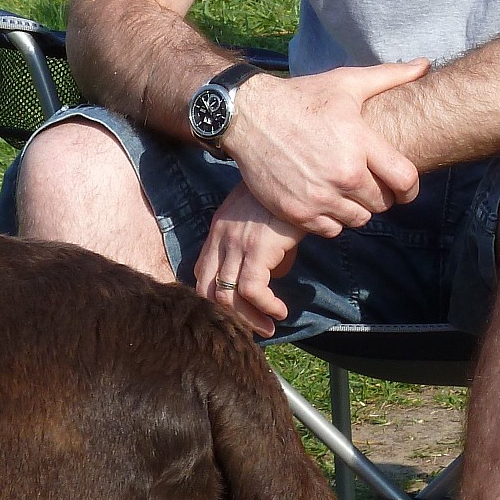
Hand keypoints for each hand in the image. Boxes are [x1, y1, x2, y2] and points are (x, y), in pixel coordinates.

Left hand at [194, 185, 303, 338]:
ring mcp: (236, 243)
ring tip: (269, 326)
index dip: (215, 299)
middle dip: (228, 316)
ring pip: (226, 296)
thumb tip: (274, 272)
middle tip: (252, 328)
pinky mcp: (256, 248)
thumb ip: (260, 244)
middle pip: (206, 291)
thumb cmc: (286, 194)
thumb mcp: (263, 219)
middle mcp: (221, 238)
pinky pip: (252, 290)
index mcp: (219, 230)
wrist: (297, 171)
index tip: (238, 311)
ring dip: (248, 319)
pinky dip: (266, 307)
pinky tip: (280, 311)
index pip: (201, 274)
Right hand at [224, 59, 429, 234]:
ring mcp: (319, 195)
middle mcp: (342, 173)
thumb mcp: (346, 82)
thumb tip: (426, 65)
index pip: (405, 180)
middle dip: (380, 195)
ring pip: (358, 219)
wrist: (248, 115)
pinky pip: (331, 230)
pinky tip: (326, 200)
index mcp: (359, 142)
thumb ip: (390, 76)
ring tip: (346, 191)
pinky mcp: (297, 212)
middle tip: (368, 183)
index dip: (410, 189)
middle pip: (382, 204)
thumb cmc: (301, 97)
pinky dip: (332, 219)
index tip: (404, 188)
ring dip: (357, 209)